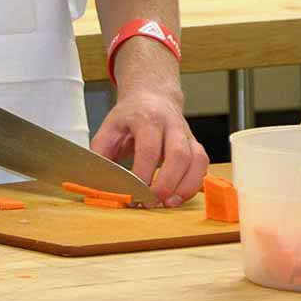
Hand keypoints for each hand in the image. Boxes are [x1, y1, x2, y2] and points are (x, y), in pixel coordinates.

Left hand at [91, 86, 209, 207]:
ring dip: (185, 186)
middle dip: (166, 183)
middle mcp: (171, 125)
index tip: (132, 193)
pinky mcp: (195, 145)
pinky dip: (194, 184)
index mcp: (147, 119)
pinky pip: (202, 165)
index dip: (142, 174)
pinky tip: (179, 196)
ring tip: (168, 204)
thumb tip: (97, 180)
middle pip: (178, 154)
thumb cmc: (130, 116)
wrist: (153, 97)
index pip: (148, 149)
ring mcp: (187, 134)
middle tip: (151, 202)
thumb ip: (100, 153)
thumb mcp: (109, 128)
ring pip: (196, 160)